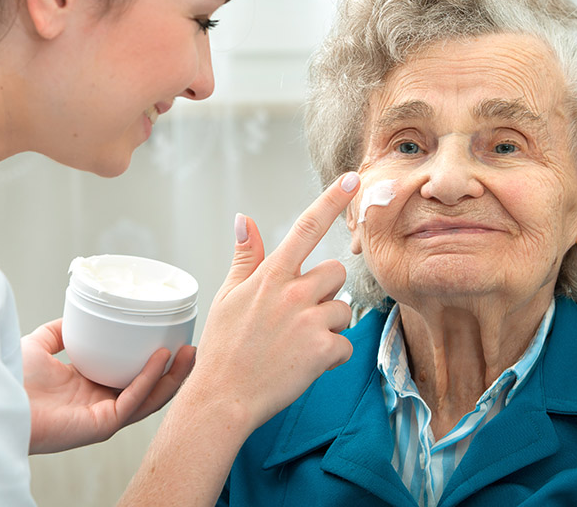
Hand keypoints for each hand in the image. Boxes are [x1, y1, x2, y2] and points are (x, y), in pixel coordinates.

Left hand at [21, 318, 195, 453]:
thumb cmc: (9, 377)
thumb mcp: (39, 344)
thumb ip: (58, 332)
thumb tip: (76, 318)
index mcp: (88, 389)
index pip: (131, 378)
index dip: (153, 363)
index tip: (170, 341)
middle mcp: (99, 404)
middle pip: (148, 390)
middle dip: (173, 371)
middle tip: (190, 346)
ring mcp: (102, 417)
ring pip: (149, 399)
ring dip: (171, 377)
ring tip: (189, 353)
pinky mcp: (100, 425)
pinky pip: (131, 401)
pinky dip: (148, 379)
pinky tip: (160, 359)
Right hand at [186, 172, 359, 431]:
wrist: (223, 398)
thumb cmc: (224, 348)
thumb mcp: (227, 296)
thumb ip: (246, 257)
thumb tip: (243, 218)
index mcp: (270, 275)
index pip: (305, 227)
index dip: (331, 200)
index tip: (353, 178)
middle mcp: (292, 292)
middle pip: (336, 272)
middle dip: (325, 291)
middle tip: (298, 316)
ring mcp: (309, 321)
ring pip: (343, 309)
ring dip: (328, 326)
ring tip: (297, 344)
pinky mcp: (323, 350)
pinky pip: (345, 344)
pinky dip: (331, 357)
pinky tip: (305, 364)